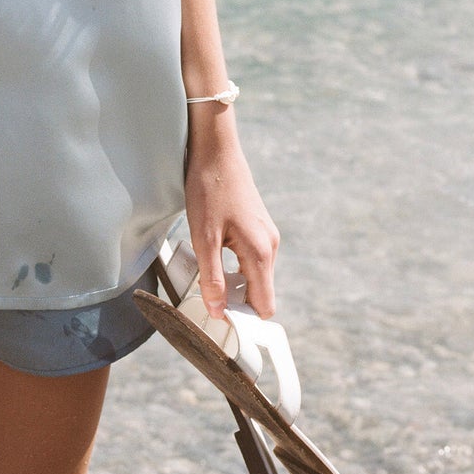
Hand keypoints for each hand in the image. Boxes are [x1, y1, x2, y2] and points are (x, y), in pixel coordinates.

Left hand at [182, 118, 279, 321]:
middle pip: (260, 292)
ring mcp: (266, 235)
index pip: (264, 305)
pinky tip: (213, 257)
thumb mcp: (204, 237)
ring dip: (234, 283)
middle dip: (237, 302)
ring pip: (255, 276)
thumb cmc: (208, 189)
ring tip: (206, 278)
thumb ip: (212, 278)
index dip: (246, 321)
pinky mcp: (258, 226)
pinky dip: (235, 267)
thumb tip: (218, 312)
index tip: (223, 325)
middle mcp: (270, 246)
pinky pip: (251, 259)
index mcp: (260, 252)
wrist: (216, 148)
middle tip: (207, 301)